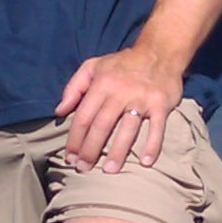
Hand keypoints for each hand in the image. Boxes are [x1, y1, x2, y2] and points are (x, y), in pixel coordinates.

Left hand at [55, 45, 181, 172]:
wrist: (159, 51)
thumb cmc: (123, 63)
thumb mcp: (93, 66)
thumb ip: (73, 87)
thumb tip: (59, 111)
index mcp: (102, 84)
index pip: (84, 116)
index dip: (75, 139)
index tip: (70, 157)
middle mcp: (120, 92)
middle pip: (102, 126)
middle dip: (90, 150)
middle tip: (84, 168)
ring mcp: (142, 99)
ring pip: (127, 130)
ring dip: (117, 153)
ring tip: (109, 170)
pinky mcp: (161, 105)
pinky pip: (157, 128)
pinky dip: (152, 146)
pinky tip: (145, 162)